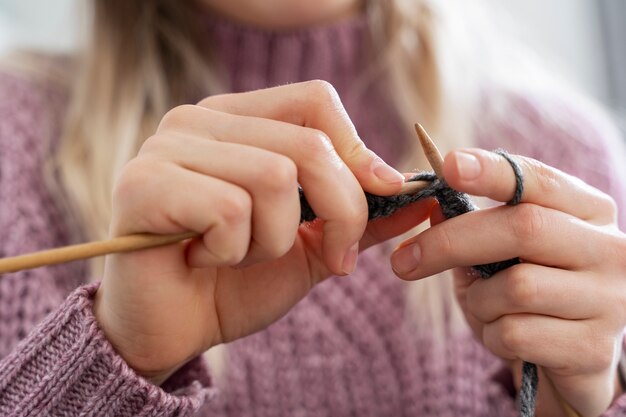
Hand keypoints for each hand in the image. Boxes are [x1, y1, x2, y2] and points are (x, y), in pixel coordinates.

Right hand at [93, 81, 432, 384]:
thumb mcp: (311, 245)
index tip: (382, 194)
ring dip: (274, 240)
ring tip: (239, 257)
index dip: (357, 149)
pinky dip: (234, 252)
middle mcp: (198, 120)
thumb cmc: (235, 282)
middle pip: (307, 144)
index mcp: (236, 120)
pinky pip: (230, 210)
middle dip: (339, 213)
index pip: (315, 100)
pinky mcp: (143, 184)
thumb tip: (420, 192)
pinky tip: (203, 260)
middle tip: (333, 257)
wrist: (172, 330)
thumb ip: (359, 215)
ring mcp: (166, 147)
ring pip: (274, 178)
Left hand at [391, 148, 625, 416]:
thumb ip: (471, 226)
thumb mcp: (497, 254)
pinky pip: (516, 334)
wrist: (565, 360)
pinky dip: (492, 336)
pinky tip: (505, 339)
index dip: (493, 171)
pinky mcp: (595, 349)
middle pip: (523, 228)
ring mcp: (611, 299)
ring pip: (516, 287)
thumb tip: (433, 206)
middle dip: (451, 242)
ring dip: (478, 301)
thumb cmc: (527, 295)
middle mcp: (611, 248)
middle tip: (402, 260)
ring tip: (485, 309)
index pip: (540, 180)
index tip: (449, 166)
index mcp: (587, 211)